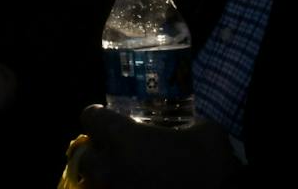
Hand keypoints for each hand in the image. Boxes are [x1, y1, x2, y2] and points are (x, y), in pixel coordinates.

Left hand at [72, 106, 239, 188]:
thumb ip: (187, 124)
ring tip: (130, 172)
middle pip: (86, 157)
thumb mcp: (205, 132)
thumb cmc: (212, 162)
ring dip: (109, 176)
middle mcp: (112, 168)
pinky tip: (143, 186)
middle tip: (119, 150)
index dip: (99, 115)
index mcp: (122, 138)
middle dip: (99, 152)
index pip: (90, 118)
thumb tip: (189, 127)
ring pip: (98, 184)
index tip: (109, 116)